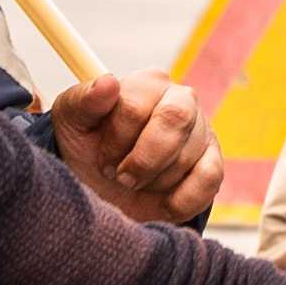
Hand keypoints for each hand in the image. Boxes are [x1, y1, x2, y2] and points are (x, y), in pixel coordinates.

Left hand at [49, 70, 218, 225]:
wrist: (106, 187)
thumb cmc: (89, 147)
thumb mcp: (71, 123)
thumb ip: (83, 101)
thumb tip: (108, 83)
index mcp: (146, 83)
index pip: (134, 109)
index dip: (115, 143)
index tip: (103, 160)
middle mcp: (180, 98)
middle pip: (173, 120)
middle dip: (142, 160)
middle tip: (122, 177)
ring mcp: (202, 129)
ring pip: (187, 155)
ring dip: (154, 182)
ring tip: (138, 183)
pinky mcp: (214, 160)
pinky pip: (209, 178)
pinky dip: (182, 199)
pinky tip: (163, 202)